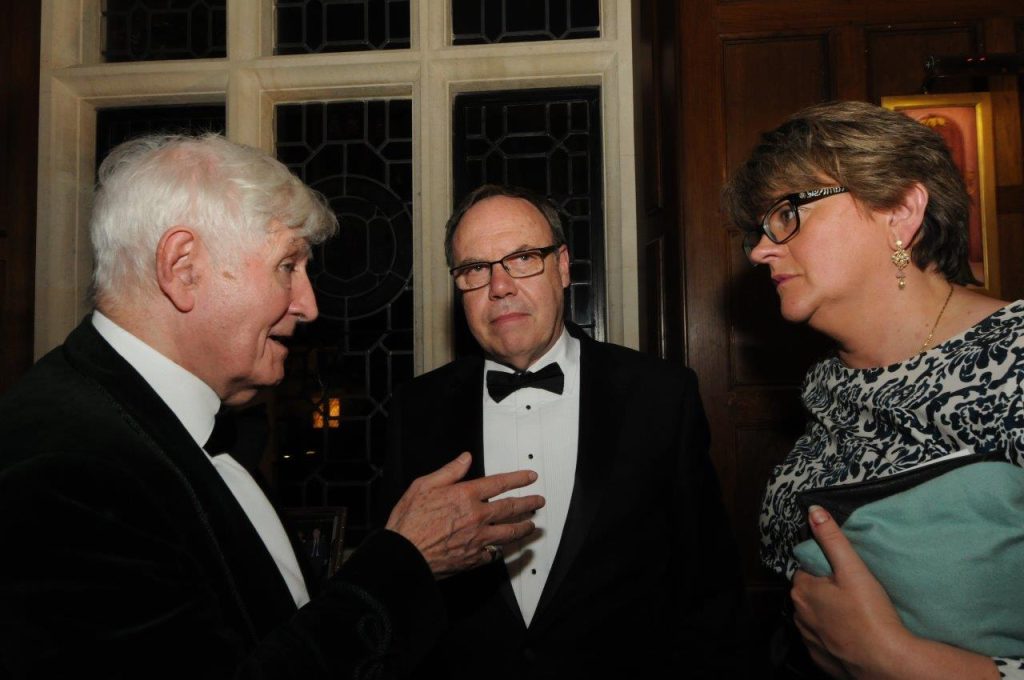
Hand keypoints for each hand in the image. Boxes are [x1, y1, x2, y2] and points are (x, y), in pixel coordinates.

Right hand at [385, 452, 544, 577]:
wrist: (404, 555)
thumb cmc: (409, 522)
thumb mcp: (423, 486)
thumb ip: (448, 472)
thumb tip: (465, 459)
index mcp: (465, 496)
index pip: (500, 483)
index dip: (518, 479)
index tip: (530, 477)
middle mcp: (477, 517)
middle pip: (511, 508)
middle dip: (528, 502)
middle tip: (539, 500)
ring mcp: (478, 539)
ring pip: (509, 532)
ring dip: (524, 527)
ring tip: (532, 524)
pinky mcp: (474, 558)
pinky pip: (495, 554)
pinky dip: (502, 550)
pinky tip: (506, 548)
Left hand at [791, 505, 905, 677]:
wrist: (886, 663)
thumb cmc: (870, 614)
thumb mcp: (852, 568)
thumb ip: (832, 539)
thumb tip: (813, 511)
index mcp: (802, 591)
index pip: (805, 570)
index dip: (823, 568)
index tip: (841, 572)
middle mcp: (799, 616)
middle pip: (808, 594)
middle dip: (824, 590)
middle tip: (851, 591)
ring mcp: (809, 640)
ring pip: (814, 618)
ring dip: (827, 614)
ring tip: (854, 613)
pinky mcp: (821, 660)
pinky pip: (822, 641)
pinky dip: (833, 636)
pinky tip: (851, 634)